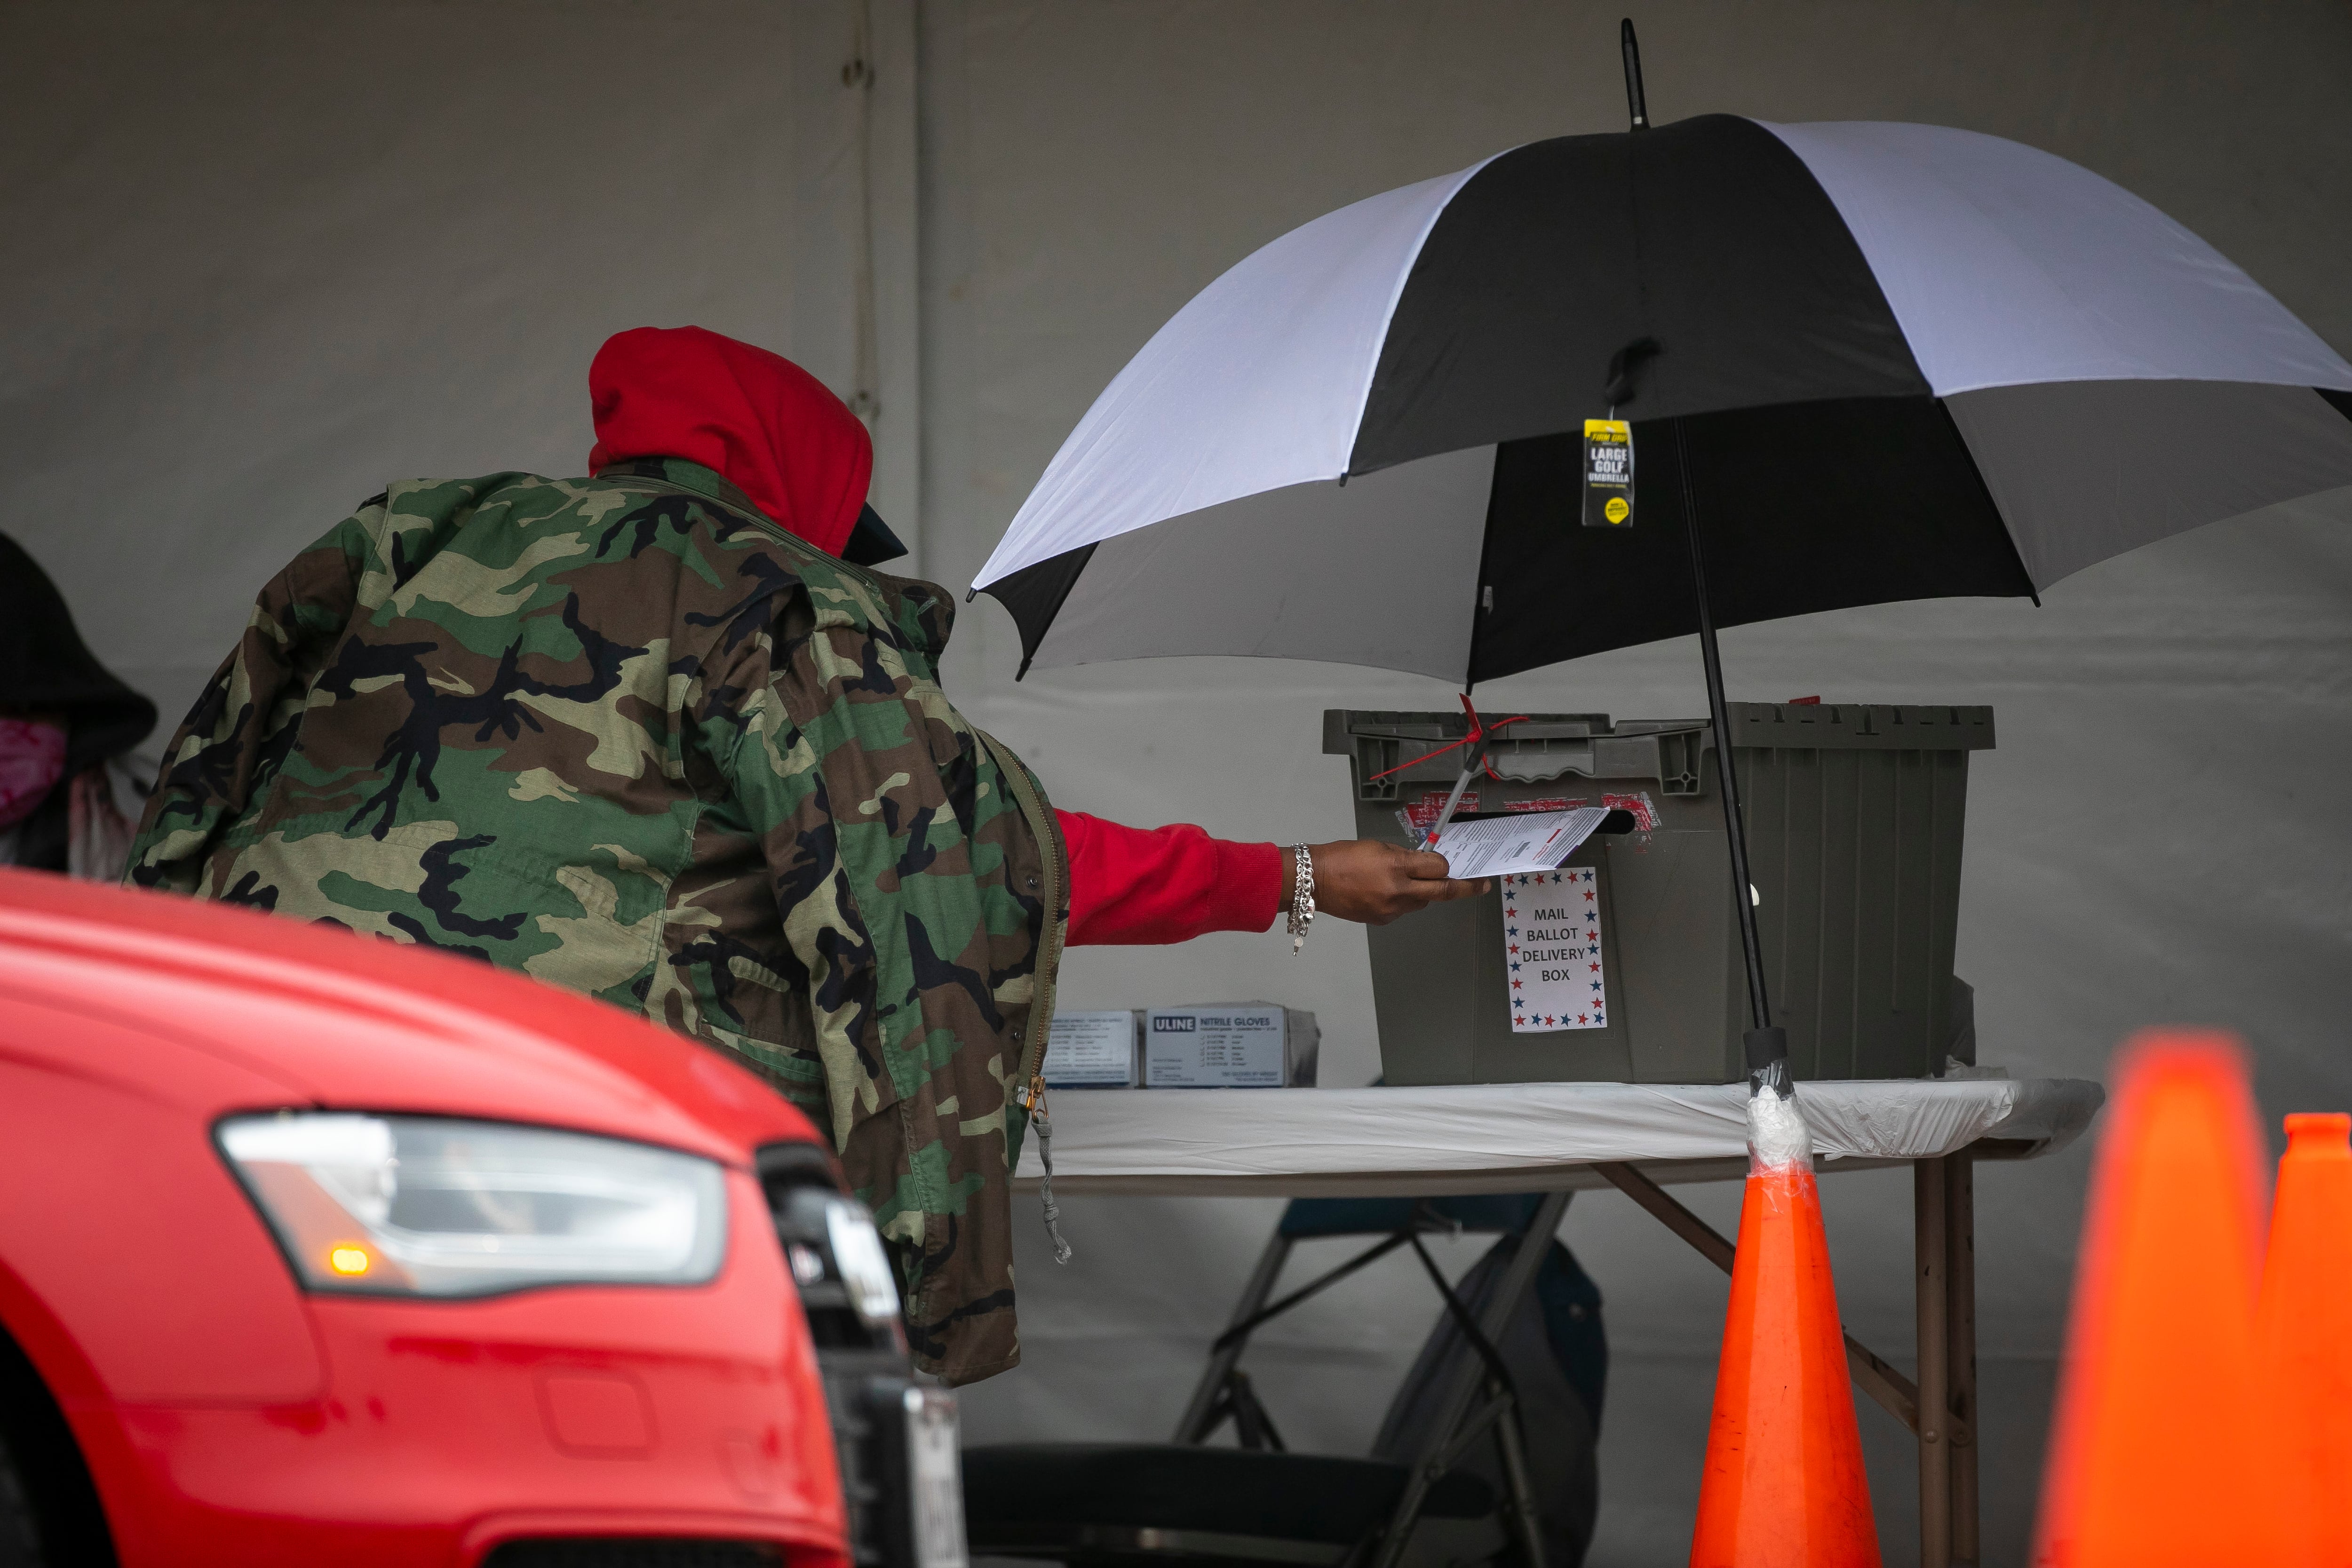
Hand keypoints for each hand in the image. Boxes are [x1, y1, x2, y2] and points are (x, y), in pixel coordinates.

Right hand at [1286, 840, 1491, 925]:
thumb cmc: (1342, 857)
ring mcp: (1390, 910)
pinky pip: (1403, 909)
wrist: (1313, 881)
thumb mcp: (1377, 847)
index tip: (1458, 867)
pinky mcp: (1382, 920)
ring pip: (1421, 902)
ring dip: (1424, 892)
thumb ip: (1405, 856)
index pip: (1438, 869)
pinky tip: (1387, 891)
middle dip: (1464, 888)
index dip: (1448, 867)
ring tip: (1410, 881)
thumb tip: (1425, 864)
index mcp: (1396, 867)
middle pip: (1441, 892)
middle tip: (1481, 886)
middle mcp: (1397, 891)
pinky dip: (1403, 900)